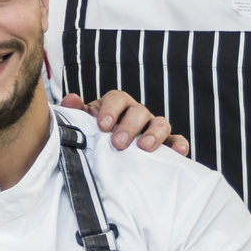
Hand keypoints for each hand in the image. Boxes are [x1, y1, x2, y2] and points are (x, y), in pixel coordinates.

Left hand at [61, 92, 188, 156]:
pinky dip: (179, 144)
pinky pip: (177, 140)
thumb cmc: (98, 133)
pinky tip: (177, 152)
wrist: (111, 150)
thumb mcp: (86, 121)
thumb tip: (71, 100)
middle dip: (129, 126)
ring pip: (161, 123)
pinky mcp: (167, 142)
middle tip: (118, 143)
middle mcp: (138, 113)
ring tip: (144, 147)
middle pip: (139, 111)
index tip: (102, 125)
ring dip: (154, 134)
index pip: (117, 98)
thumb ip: (78, 112)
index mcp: (118, 105)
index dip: (110, 110)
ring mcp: (153, 127)